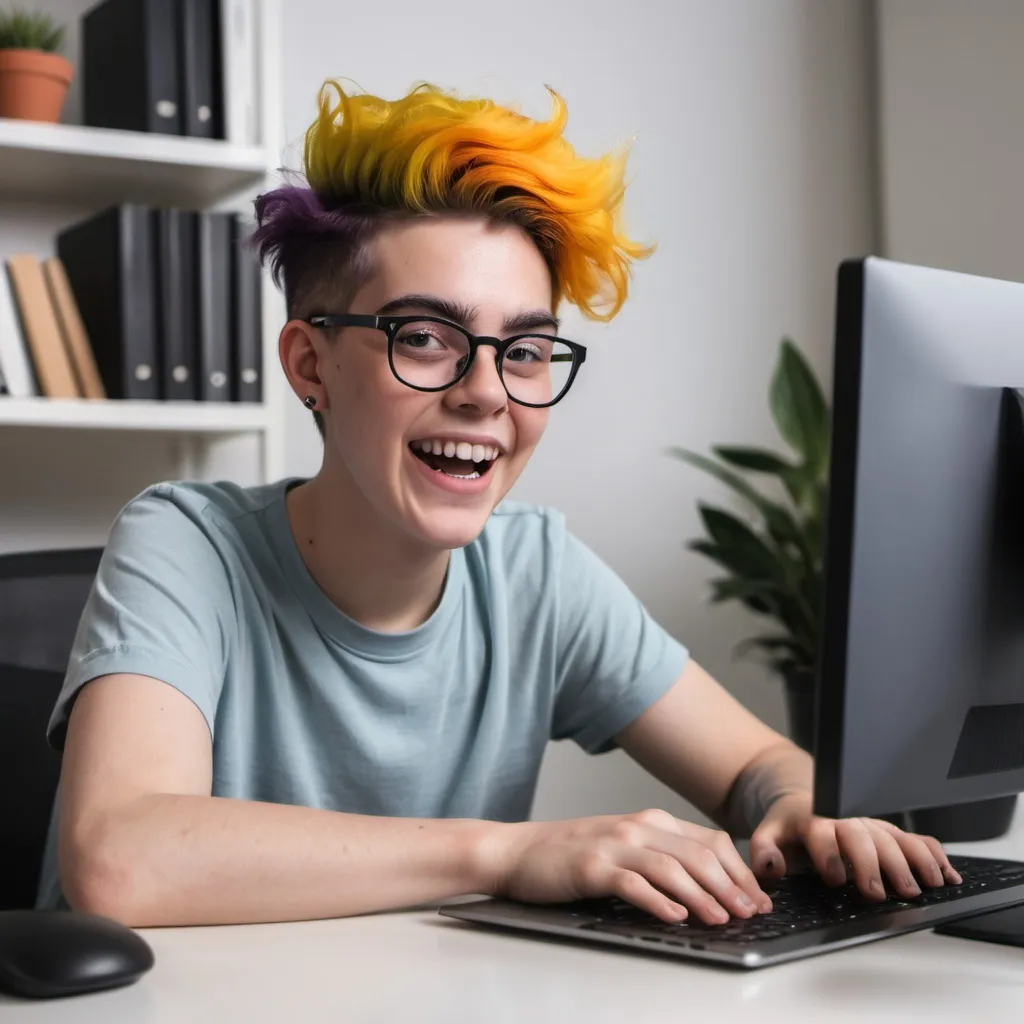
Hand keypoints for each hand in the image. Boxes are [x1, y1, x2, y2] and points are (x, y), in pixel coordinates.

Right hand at [492, 809, 773, 923]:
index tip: (759, 899)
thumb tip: (713, 887)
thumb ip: (662, 856)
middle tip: (751, 913)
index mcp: (650, 821)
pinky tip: (676, 917)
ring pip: (671, 868)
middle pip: (697, 855)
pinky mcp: (591, 867)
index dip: (740, 871)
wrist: (519, 851)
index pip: (710, 843)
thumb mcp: (624, 846)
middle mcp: (636, 827)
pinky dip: (658, 901)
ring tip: (723, 919)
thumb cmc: (572, 854)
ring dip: (703, 895)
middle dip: (731, 886)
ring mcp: (613, 845)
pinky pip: (632, 883)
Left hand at [750, 793, 962, 898]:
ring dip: (912, 861)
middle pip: (863, 837)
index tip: (834, 878)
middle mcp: (848, 821)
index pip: (821, 833)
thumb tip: (771, 868)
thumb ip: (764, 850)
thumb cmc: (790, 826)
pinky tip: (947, 875)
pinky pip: (916, 839)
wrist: (805, 802)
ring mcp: (872, 826)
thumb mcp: (768, 833)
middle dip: (874, 864)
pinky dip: (934, 855)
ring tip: (924, 886)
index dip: (827, 854)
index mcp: (816, 820)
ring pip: (895, 838)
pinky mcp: (890, 832)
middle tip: (880, 892)